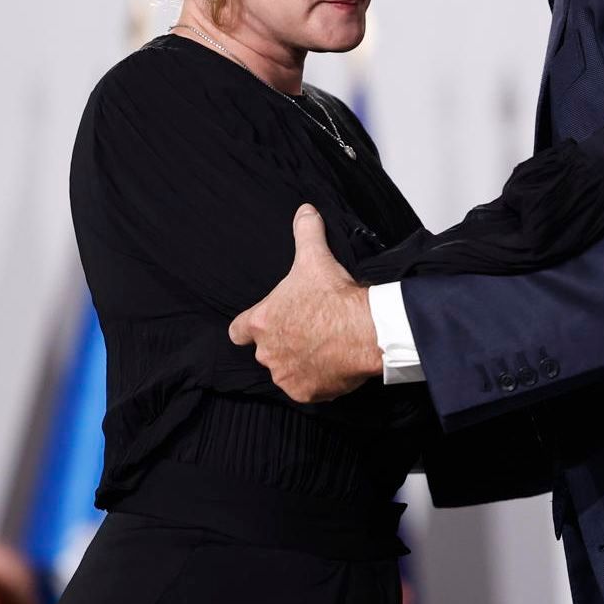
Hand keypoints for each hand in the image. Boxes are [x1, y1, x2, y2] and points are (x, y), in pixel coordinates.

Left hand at [229, 205, 381, 401]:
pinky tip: (333, 365)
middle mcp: (267, 353)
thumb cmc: (334, 296)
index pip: (239, 331)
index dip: (249, 328)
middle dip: (284, 343)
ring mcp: (286, 375)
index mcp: (261, 322)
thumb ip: (305, 232)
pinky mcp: (306, 393)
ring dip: (300, 363)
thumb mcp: (315, 258)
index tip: (263, 325)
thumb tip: (304, 210)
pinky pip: (307, 389)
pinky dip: (318, 380)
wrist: (365, 330)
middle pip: (267, 351)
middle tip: (309, 330)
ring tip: (324, 348)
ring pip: (287, 371)